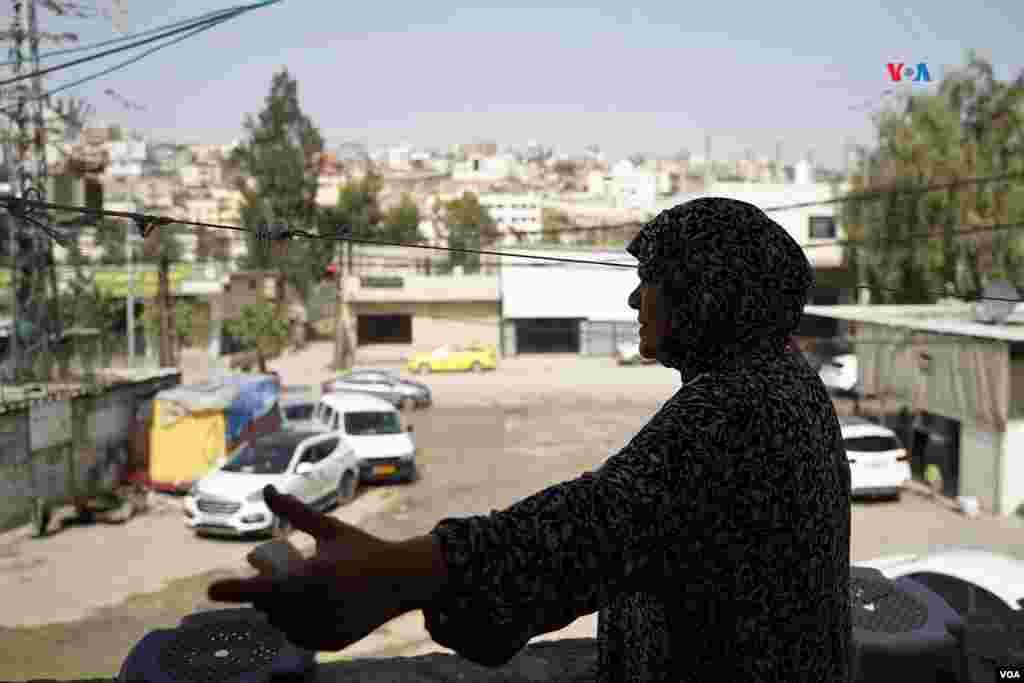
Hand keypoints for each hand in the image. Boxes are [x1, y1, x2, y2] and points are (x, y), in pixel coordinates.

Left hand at [208, 485, 415, 651]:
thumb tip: (266, 489)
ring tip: (295, 588)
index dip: (234, 590)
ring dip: (278, 609)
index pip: (263, 588)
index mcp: (315, 575)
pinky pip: (301, 636)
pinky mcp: (333, 642)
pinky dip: (298, 623)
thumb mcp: (331, 529)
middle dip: (265, 591)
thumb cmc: (364, 548)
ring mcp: (326, 627)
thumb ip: (295, 512)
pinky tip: (307, 607)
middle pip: (270, 606)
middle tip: (278, 569)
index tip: (210, 590)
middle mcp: (318, 606)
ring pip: (283, 623)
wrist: (402, 579)